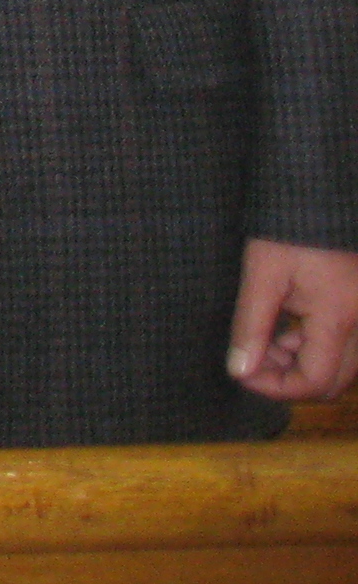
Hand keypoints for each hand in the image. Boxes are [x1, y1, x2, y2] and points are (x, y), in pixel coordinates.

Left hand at [230, 239, 357, 402]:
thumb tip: (239, 370)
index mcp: (339, 316)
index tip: (242, 373)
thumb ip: (250, 324)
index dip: (276, 387)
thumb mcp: (262, 272)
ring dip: (302, 367)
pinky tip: (286, 332)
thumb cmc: (287, 227)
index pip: (315, 381)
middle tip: (252, 359)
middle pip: (333, 383)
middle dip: (289, 380)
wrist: (316, 196)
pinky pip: (344, 349)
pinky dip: (314, 351)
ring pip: (341, 370)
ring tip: (266, 342)